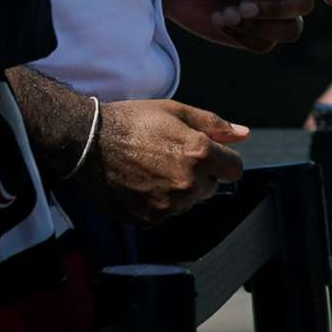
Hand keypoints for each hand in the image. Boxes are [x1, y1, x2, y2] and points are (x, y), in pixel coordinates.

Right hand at [76, 98, 246, 225]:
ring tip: (152, 168)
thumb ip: (215, 124)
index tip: (206, 153)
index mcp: (199, 154)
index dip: (222, 159)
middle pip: (211, 186)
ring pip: (188, 202)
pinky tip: (141, 183)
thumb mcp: (176, 111)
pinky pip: (166, 213)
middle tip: (171, 156)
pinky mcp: (148, 219)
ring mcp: (167, 205)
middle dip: (200, 174)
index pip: (235, 169)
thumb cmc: (133, 121)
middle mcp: (187, 184)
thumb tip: (244, 134)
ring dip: (179, 189)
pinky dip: (158, 202)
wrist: (88, 141)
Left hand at [161, 0, 312, 52]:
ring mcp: (272, 14)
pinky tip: (220, 20)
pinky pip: (264, 46)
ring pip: (291, 30)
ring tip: (228, 15)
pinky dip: (242, 37)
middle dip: (274, 9)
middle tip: (241, 7)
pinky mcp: (256, 35)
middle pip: (303, 4)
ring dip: (261, 27)